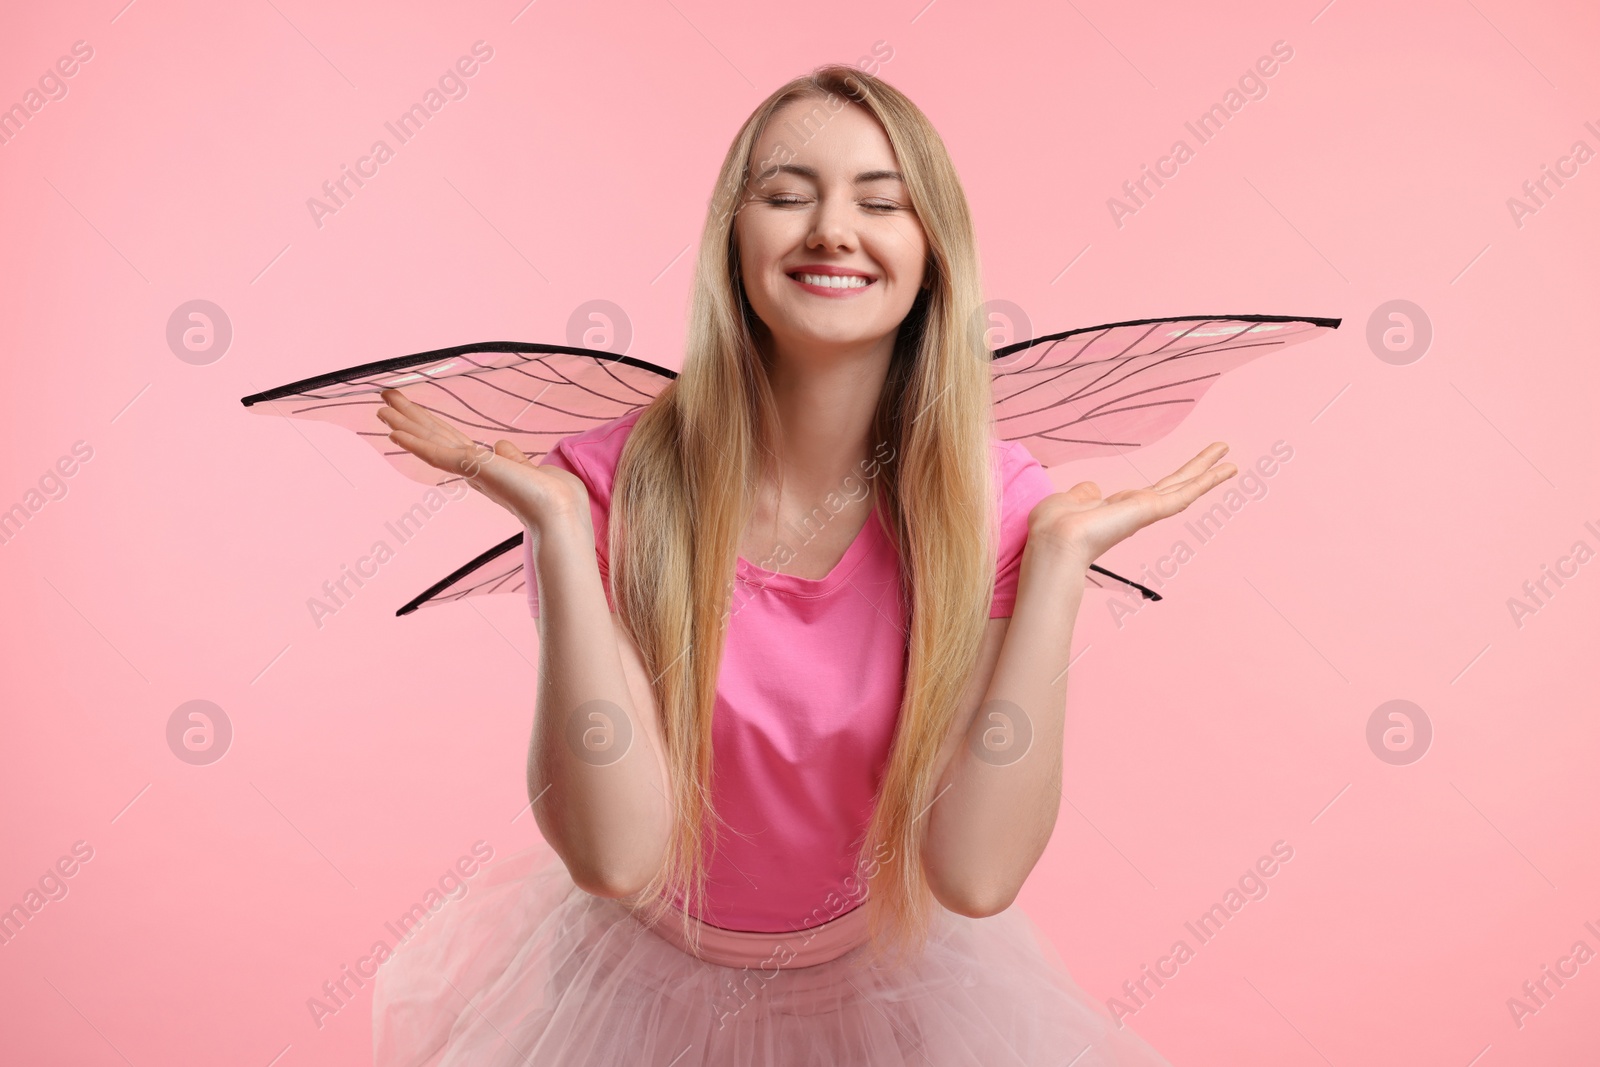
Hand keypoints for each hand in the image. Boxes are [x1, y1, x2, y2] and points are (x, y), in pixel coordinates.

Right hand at [375, 387, 590, 533]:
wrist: (559, 512)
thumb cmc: (551, 497)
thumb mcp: (530, 469)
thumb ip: (511, 458)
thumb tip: (500, 445)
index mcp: (483, 467)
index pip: (449, 440)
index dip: (429, 424)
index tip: (409, 409)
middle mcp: (471, 469)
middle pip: (434, 436)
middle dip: (410, 417)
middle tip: (384, 399)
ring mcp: (468, 469)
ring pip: (429, 442)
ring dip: (404, 424)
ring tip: (380, 409)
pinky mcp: (470, 469)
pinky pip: (436, 454)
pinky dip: (415, 443)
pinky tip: (395, 432)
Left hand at [1026, 443, 1238, 565]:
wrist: (1055, 542)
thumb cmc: (1053, 527)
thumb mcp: (1068, 502)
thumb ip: (1083, 495)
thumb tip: (1091, 488)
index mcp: (1116, 509)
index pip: (1150, 493)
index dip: (1168, 482)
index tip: (1184, 474)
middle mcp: (1136, 511)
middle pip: (1175, 486)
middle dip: (1198, 471)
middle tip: (1221, 454)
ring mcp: (1146, 511)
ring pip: (1185, 487)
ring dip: (1209, 472)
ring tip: (1231, 459)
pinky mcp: (1152, 510)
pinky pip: (1185, 493)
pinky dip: (1207, 480)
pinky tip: (1227, 468)